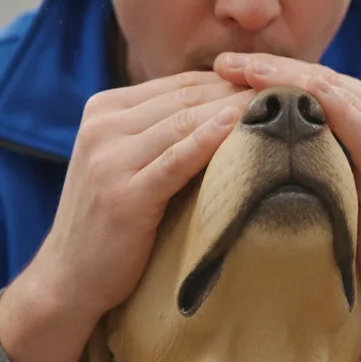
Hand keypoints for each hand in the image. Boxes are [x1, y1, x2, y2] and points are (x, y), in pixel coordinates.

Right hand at [0, 72, 254, 361]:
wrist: (68, 280)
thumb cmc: (112, 225)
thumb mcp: (131, 165)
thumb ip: (164, 135)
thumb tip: (232, 111)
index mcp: (105, 109)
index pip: (180, 84)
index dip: (230, 81)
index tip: (277, 82)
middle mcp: (103, 125)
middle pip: (185, 97)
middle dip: (239, 91)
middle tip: (292, 89)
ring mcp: (109, 157)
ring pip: (184, 122)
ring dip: (235, 110)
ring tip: (280, 106)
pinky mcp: (123, 193)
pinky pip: (175, 160)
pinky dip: (208, 142)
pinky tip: (239, 129)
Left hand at [215, 53, 360, 361]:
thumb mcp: (337, 176)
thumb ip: (315, 145)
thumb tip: (255, 126)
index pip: (321, 80)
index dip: (275, 69)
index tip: (227, 65)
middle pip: (325, 80)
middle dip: (272, 68)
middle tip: (224, 60)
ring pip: (335, 92)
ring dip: (284, 79)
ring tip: (239, 72)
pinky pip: (355, 124)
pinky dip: (319, 104)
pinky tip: (286, 93)